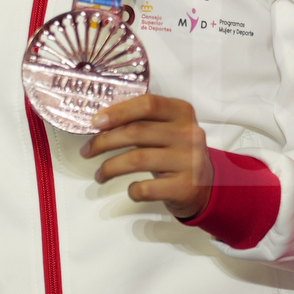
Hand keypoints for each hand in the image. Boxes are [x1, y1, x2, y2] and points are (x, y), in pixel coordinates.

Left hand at [82, 93, 213, 219]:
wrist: (206, 186)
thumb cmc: (175, 153)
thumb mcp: (167, 129)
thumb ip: (142, 121)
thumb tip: (101, 121)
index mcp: (182, 112)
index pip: (147, 104)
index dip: (118, 112)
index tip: (95, 123)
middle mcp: (188, 134)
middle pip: (137, 132)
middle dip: (104, 142)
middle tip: (87, 151)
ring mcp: (188, 161)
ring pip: (137, 160)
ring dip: (110, 167)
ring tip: (100, 175)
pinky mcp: (185, 187)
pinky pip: (146, 188)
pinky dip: (132, 190)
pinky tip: (130, 189)